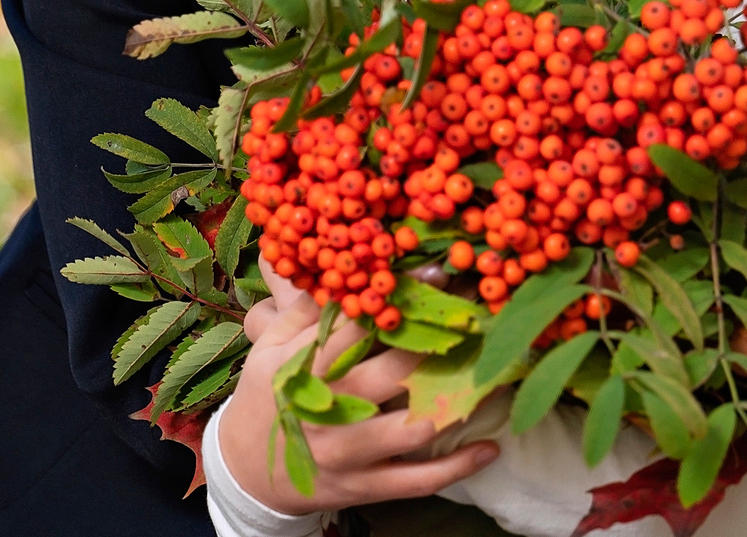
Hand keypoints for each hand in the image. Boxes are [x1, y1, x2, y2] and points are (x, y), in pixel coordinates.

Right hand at [213, 276, 496, 513]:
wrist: (246, 470)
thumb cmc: (268, 394)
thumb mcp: (272, 347)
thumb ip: (305, 308)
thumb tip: (338, 261)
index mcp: (306, 369)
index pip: (357, 326)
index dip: (399, 298)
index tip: (439, 272)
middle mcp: (331, 410)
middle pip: (394, 372)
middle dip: (440, 342)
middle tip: (481, 315)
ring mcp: (350, 453)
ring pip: (414, 428)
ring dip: (462, 402)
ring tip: (500, 373)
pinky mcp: (366, 486)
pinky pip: (418, 480)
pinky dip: (458, 465)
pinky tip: (491, 446)